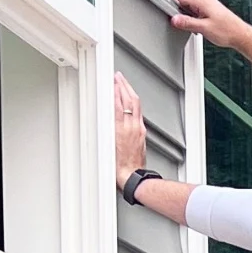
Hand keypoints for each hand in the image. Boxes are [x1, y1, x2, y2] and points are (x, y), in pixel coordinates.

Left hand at [114, 72, 145, 188]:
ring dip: (120, 88)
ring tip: (115, 79)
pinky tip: (111, 92)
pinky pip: (118, 111)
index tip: (125, 87)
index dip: (131, 95)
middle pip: (134, 101)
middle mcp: (136, 127)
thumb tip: (125, 132)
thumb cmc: (133, 167)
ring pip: (127, 102)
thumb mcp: (137, 150)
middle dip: (126, 86)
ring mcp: (128, 128)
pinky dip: (115, 99)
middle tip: (119, 77)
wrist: (133, 175)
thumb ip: (132, 137)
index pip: (137, 107)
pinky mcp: (120, 131)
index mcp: (140, 131)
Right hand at [171, 0, 251, 48]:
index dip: (171, 5)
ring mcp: (208, 3)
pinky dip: (195, 18)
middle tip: (183, 25)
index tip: (168, 13)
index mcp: (202, 0)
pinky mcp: (211, 9)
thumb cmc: (227, 31)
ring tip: (196, 28)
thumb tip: (175, 19)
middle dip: (180, 13)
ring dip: (188, 17)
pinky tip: (200, 28)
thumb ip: (187, 23)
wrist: (241, 35)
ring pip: (190, 7)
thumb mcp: (203, 28)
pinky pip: (196, 10)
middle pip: (183, 1)